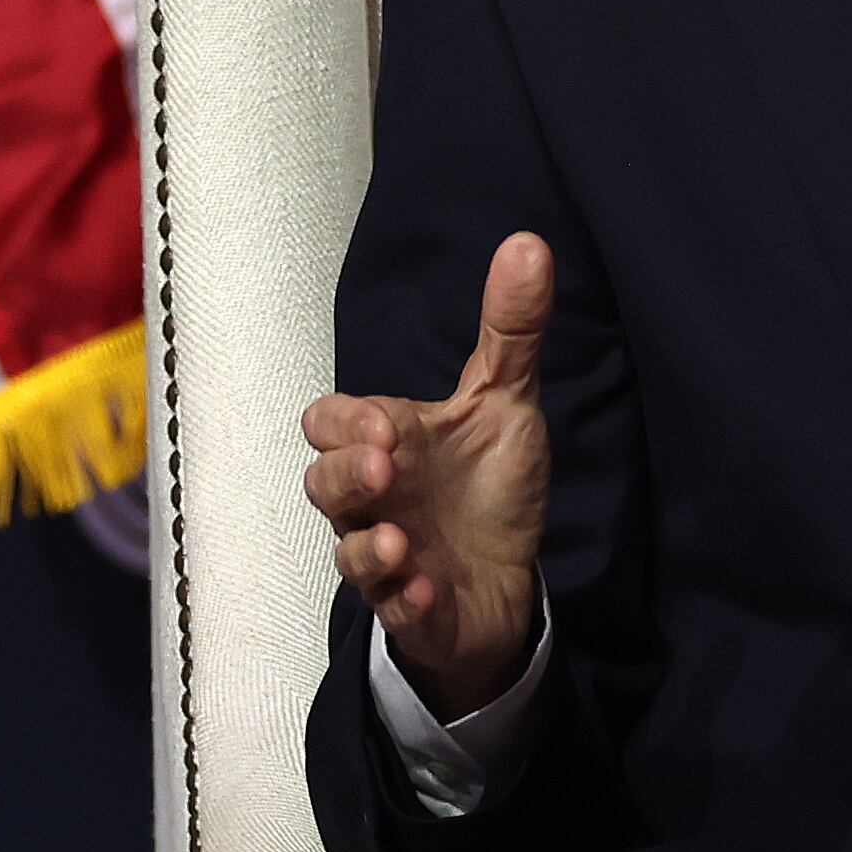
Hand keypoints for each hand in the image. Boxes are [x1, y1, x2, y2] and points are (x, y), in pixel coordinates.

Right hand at [302, 233, 554, 718]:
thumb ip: (511, 328)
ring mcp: (390, 556)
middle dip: (345, 475)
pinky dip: (404, 600)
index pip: (329, 423)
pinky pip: (392, 609)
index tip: (385, 423)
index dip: (344, 422)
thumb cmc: (490, 487)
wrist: (509, 580)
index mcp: (389, 444)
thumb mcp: (507, 401)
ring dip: (367, 546)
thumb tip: (528, 242)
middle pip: (323, 485)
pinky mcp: (414, 608)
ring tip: (400, 540)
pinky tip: (426, 587)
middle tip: (386, 468)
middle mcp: (377, 500)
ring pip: (347, 552)